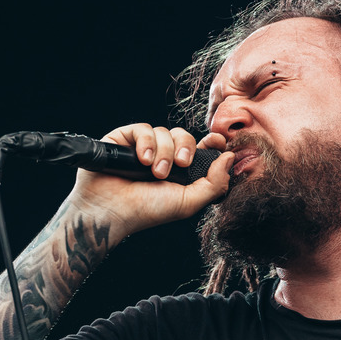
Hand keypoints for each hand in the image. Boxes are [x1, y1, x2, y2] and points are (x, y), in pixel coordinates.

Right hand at [68, 124, 233, 238]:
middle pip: (185, 135)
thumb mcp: (189, 202)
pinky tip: (142, 161)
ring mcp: (144, 147)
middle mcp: (164, 156)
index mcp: (182, 170)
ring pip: (165, 132)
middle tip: (181, 166)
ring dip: (164, 152)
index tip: (217, 142)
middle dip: (186, 148)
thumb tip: (230, 157)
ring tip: (155, 172)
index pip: (201, 147)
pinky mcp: (125, 139)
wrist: (111, 211)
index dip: (212, 141)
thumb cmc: (148, 210)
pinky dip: (146, 143)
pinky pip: (144, 129)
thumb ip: (214, 182)